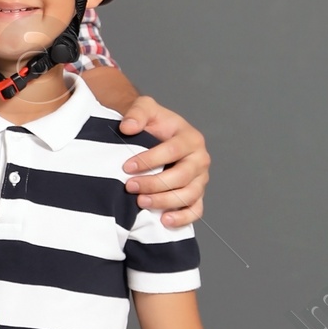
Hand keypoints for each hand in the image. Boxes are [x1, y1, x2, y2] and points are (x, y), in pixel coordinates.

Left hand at [118, 99, 209, 228]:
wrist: (157, 135)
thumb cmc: (153, 124)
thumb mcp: (145, 108)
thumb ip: (137, 112)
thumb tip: (128, 127)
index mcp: (190, 138)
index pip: (174, 150)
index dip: (150, 160)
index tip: (127, 167)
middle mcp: (199, 159)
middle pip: (182, 176)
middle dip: (154, 183)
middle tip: (130, 187)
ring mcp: (200, 179)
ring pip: (188, 195)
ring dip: (164, 201)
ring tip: (141, 202)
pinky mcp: (196, 195)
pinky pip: (195, 210)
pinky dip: (182, 218)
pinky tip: (164, 220)